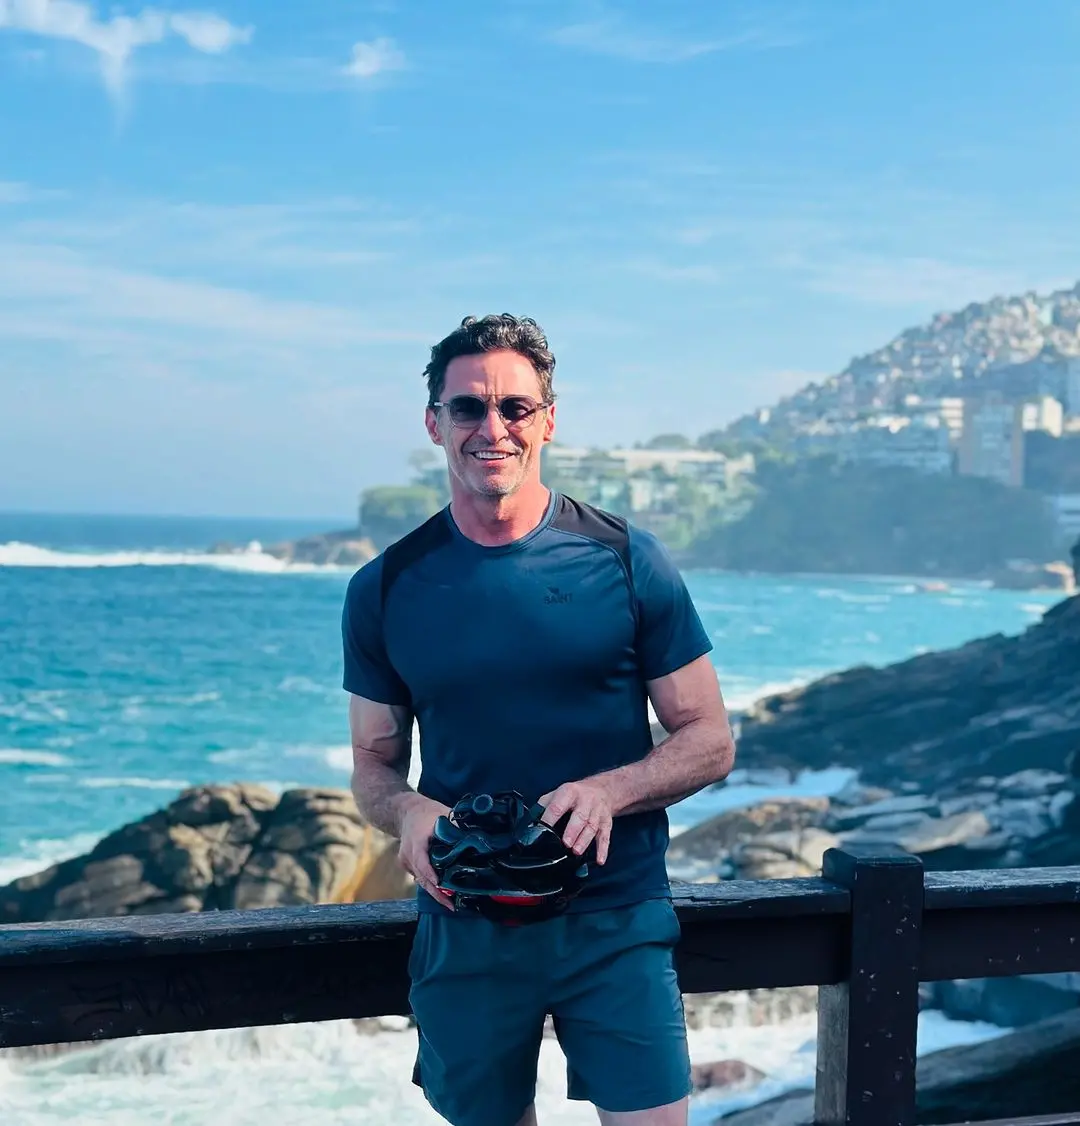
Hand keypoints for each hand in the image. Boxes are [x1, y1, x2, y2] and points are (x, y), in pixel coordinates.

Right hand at [398, 795, 454, 909]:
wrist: (406, 810)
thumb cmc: (427, 812)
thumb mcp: (443, 814)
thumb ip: (456, 827)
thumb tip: (475, 839)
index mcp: (417, 840)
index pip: (422, 860)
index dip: (430, 874)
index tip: (439, 884)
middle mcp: (409, 853)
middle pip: (422, 876)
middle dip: (436, 892)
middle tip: (451, 905)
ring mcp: (405, 860)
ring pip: (420, 879)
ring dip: (434, 891)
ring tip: (450, 903)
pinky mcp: (406, 864)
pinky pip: (418, 876)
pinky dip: (429, 883)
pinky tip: (442, 891)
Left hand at [538, 779, 613, 865]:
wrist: (602, 789)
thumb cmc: (575, 795)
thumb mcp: (557, 793)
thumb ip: (544, 806)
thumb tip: (530, 823)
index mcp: (569, 792)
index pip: (558, 806)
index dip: (550, 818)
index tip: (543, 831)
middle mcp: (585, 801)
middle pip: (580, 816)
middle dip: (573, 831)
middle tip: (566, 843)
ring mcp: (597, 812)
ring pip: (592, 827)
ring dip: (584, 840)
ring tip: (576, 852)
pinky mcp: (606, 822)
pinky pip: (606, 836)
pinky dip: (603, 849)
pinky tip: (599, 860)